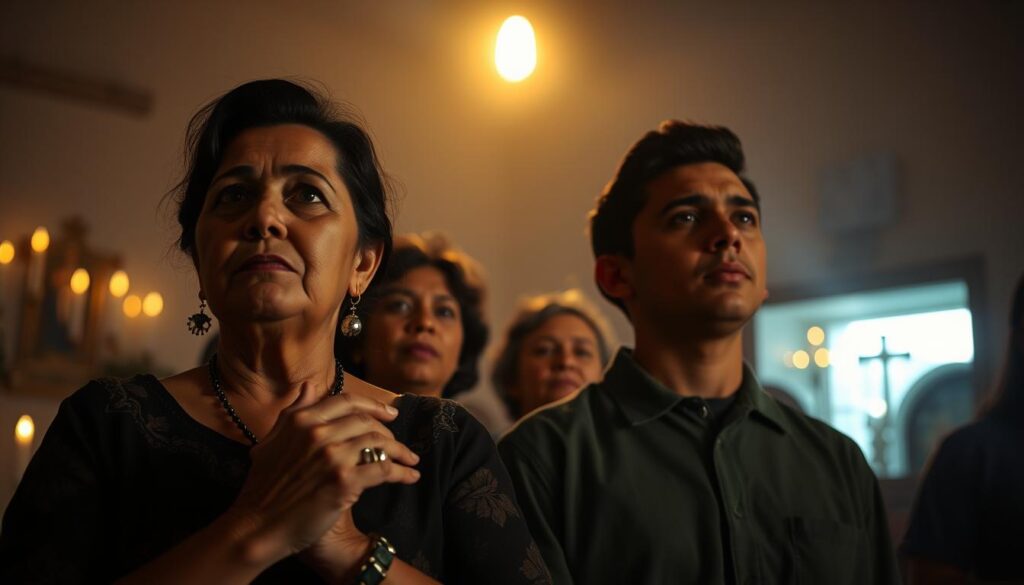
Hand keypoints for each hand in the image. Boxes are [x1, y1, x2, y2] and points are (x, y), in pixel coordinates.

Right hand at [226, 385, 420, 569]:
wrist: (257, 527)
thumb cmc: (262, 487)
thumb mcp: (270, 441)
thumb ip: (293, 412)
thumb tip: (309, 386)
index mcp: (300, 420)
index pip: (347, 401)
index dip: (373, 405)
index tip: (390, 413)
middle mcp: (317, 433)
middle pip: (367, 422)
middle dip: (389, 432)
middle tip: (400, 443)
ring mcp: (331, 456)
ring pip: (380, 443)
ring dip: (401, 452)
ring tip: (411, 459)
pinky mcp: (344, 481)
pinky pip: (384, 470)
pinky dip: (402, 473)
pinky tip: (410, 476)